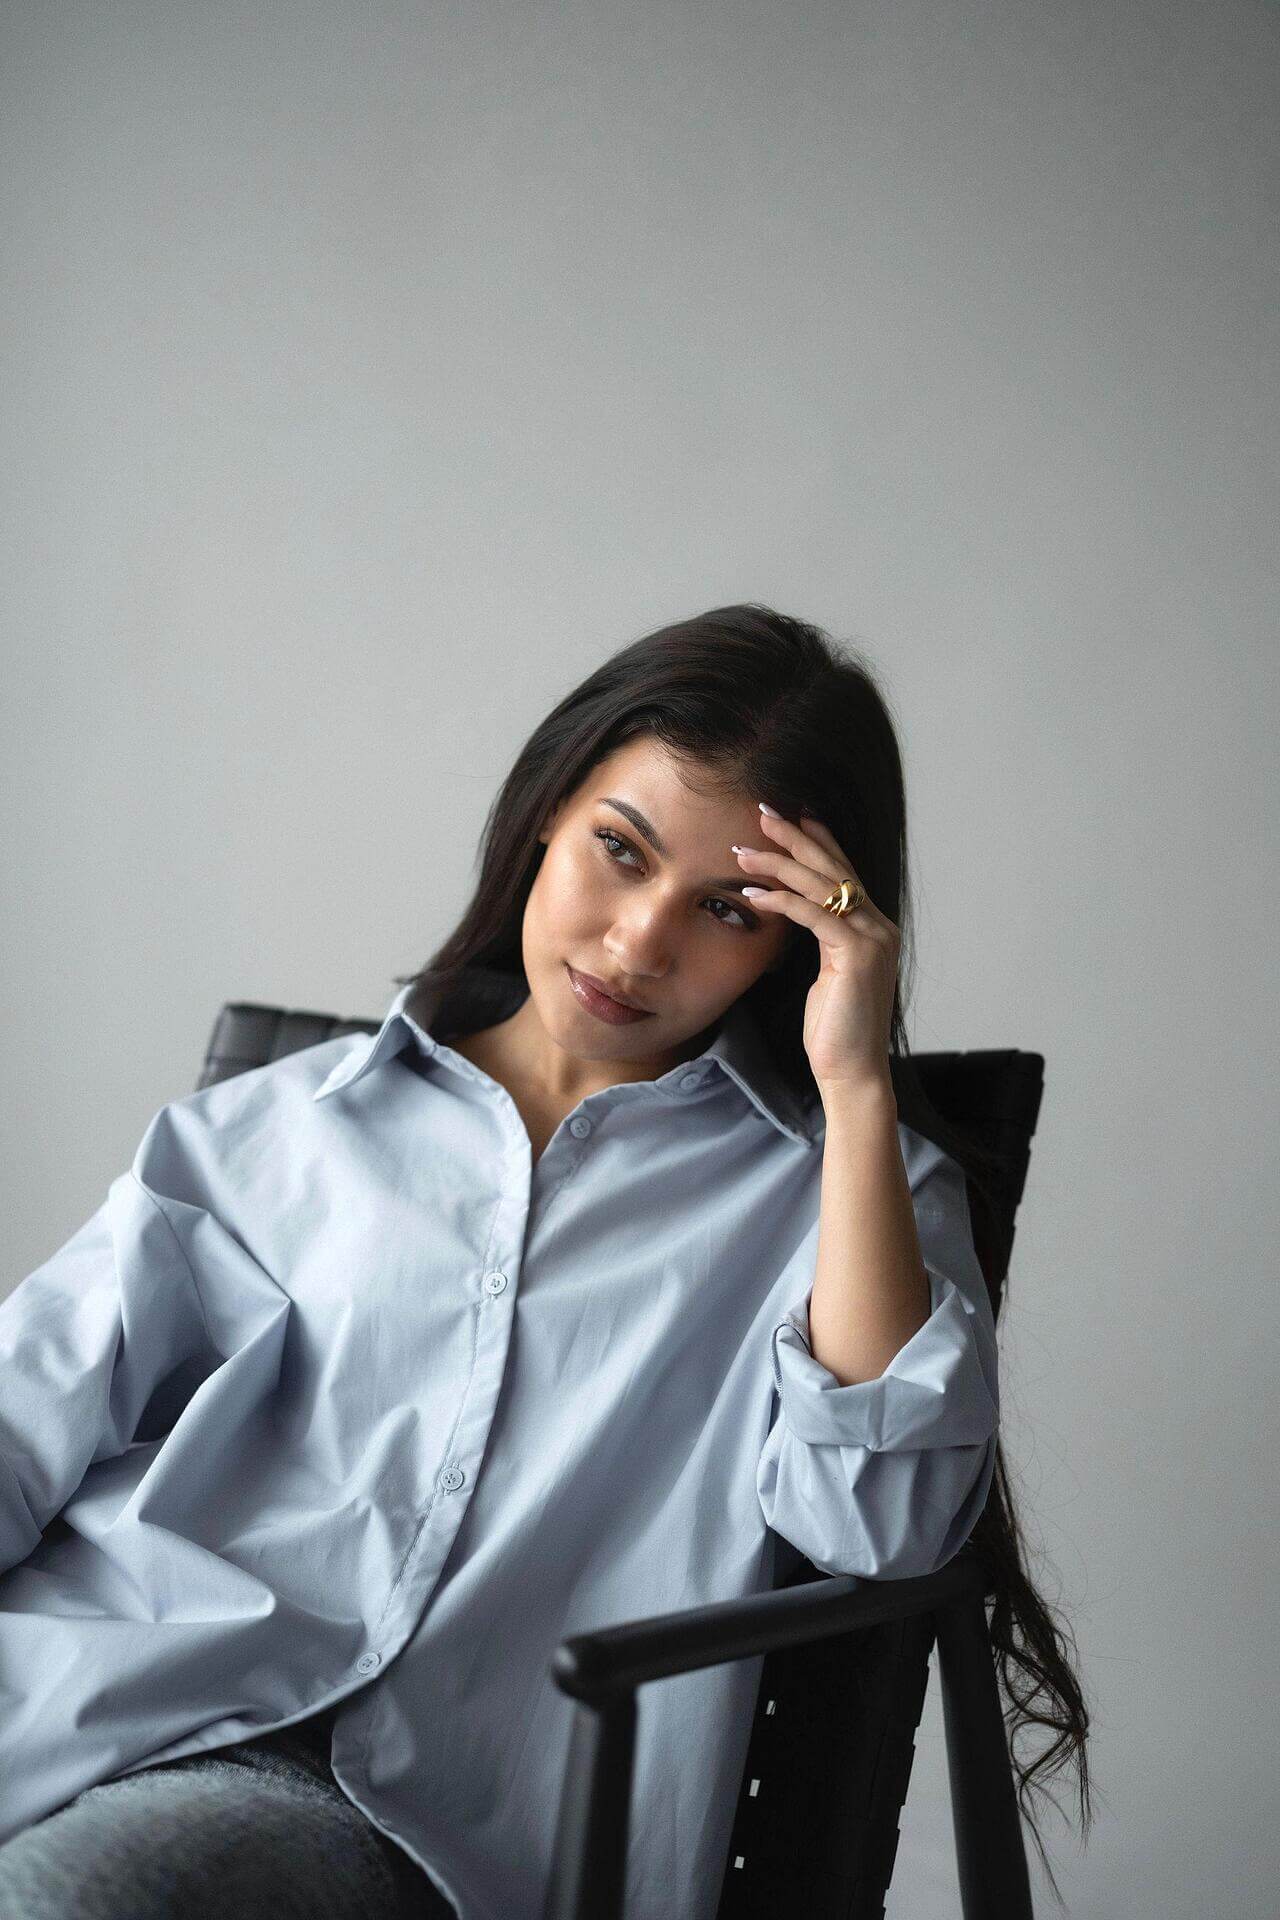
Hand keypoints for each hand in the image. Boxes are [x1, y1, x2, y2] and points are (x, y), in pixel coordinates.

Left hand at [735, 805, 900, 1101]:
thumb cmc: (834, 1029)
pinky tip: (752, 893)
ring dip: (778, 864)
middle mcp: (880, 927)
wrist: (851, 1071)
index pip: (844, 872)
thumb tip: (798, 915)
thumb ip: (821, 941)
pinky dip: (782, 901)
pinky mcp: (857, 955)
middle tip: (762, 811)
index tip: (790, 816)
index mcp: (874, 928)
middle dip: (795, 837)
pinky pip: (814, 915)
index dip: (817, 841)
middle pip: (834, 868)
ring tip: (743, 849)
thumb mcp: (825, 974)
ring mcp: (873, 939)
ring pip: (822, 886)